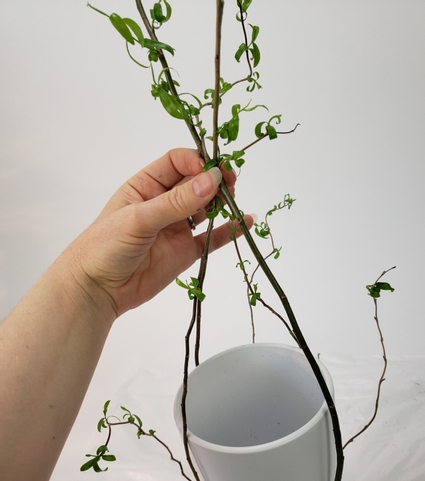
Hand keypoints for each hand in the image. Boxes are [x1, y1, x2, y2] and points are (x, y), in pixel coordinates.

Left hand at [61, 148, 248, 317]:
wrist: (96, 290)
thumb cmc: (105, 246)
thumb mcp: (138, 218)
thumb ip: (176, 202)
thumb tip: (211, 180)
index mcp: (146, 185)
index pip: (177, 162)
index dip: (197, 162)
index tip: (212, 171)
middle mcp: (163, 203)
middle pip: (197, 183)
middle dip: (215, 180)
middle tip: (231, 184)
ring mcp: (176, 228)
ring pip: (207, 208)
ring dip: (222, 202)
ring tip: (233, 202)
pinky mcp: (185, 252)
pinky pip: (211, 238)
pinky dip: (228, 231)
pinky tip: (245, 222)